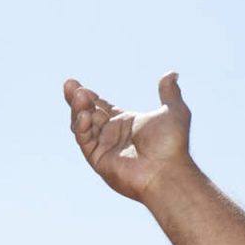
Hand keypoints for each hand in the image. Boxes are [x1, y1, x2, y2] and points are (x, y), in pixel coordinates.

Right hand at [63, 72, 194, 202]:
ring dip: (78, 109)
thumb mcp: (173, 111)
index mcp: (126, 123)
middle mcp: (113, 135)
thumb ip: (169, 93)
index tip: (77, 84)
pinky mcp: (99, 159)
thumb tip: (172, 73)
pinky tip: (85, 114)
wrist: (167, 171)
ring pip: (83, 125)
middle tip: (70, 84)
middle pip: (88, 113)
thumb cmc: (172, 144)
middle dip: (77, 99)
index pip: (101, 106)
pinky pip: (85, 140)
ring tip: (79, 96)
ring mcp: (105, 147)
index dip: (90, 96)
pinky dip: (81, 127)